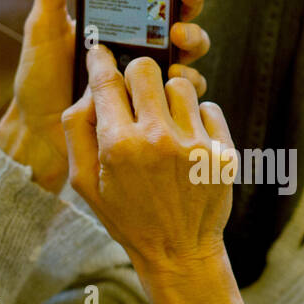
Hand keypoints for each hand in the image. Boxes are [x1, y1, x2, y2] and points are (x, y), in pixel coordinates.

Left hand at [0, 0, 211, 191]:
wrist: (34, 128)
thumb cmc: (39, 76)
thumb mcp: (42, 26)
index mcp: (123, 23)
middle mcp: (143, 48)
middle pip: (183, 20)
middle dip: (191, 8)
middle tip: (181, 5)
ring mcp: (149, 80)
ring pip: (190, 56)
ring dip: (193, 43)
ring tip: (177, 41)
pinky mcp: (151, 109)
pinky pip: (181, 97)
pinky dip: (187, 85)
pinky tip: (174, 80)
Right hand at [62, 45, 254, 303]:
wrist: (179, 252)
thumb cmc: (127, 216)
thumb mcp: (85, 183)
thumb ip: (79, 132)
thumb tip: (88, 89)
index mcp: (119, 147)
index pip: (107, 80)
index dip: (101, 60)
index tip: (101, 52)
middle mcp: (158, 140)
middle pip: (146, 69)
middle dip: (136, 75)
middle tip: (135, 92)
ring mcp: (195, 145)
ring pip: (180, 85)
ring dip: (169, 98)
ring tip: (164, 124)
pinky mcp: (224, 152)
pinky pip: (208, 108)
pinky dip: (197, 119)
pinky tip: (187, 142)